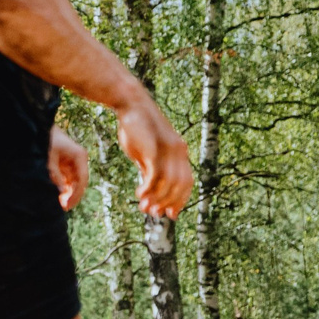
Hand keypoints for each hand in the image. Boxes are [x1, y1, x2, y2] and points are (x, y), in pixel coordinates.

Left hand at [46, 127, 88, 211]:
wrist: (39, 126)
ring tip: (58, 204)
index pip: (82, 180)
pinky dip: (62, 186)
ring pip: (73, 181)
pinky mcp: (65, 163)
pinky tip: (56, 195)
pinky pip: (66, 178)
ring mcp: (72, 161)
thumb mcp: (48, 158)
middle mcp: (79, 159)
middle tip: (63, 208)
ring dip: (66, 192)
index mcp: (80, 156)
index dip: (76, 195)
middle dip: (72, 195)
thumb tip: (60, 192)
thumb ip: (54, 174)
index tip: (67, 205)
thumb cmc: (45, 139)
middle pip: (79, 182)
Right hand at [115, 93, 192, 218]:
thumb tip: (150, 188)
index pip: (187, 182)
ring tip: (144, 207)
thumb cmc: (136, 127)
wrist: (131, 104)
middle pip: (182, 185)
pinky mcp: (156, 148)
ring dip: (158, 198)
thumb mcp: (145, 152)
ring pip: (170, 183)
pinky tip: (140, 195)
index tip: (170, 214)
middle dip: (169, 203)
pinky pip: (156, 175)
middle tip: (154, 213)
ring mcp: (169, 150)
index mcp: (180, 152)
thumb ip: (150, 168)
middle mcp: (180, 152)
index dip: (180, 200)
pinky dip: (149, 188)